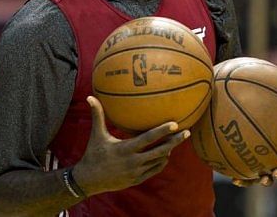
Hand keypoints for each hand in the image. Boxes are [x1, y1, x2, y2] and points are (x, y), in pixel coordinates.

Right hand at [72, 96, 189, 195]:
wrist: (89, 180)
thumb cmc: (93, 154)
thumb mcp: (96, 134)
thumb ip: (97, 115)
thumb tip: (89, 96)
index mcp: (126, 149)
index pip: (148, 138)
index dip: (162, 131)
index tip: (175, 124)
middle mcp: (134, 161)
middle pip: (160, 151)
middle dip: (175, 142)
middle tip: (187, 132)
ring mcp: (137, 172)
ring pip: (160, 161)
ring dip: (169, 151)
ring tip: (176, 140)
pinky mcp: (137, 180)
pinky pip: (154, 170)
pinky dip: (161, 162)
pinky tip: (165, 154)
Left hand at [231, 116, 276, 187]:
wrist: (249, 140)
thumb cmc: (270, 133)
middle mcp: (274, 168)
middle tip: (276, 171)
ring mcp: (262, 173)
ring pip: (266, 181)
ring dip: (266, 181)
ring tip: (263, 178)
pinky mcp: (249, 176)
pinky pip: (246, 181)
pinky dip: (242, 182)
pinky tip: (235, 180)